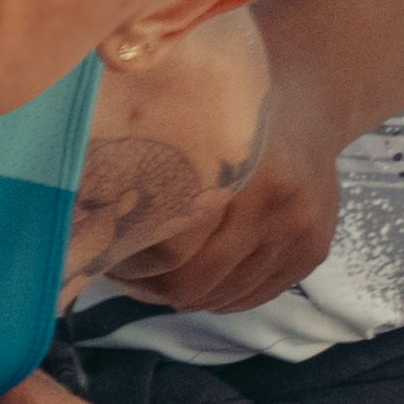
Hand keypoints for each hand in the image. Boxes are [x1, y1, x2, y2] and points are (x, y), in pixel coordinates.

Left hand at [108, 66, 351, 317]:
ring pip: (226, 295)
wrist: (307, 106)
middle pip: (199, 281)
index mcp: (241, 170)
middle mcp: (277, 205)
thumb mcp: (188, 130)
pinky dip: (222, 297)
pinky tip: (199, 282)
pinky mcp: (313, 251)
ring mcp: (301, 231)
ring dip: (189, 296)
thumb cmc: (229, 118)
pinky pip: (255, 296)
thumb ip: (153, 173)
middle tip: (127, 277)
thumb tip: (91, 223)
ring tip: (158, 279)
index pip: (175, 251)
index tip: (108, 258)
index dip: (134, 265)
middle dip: (156, 287)